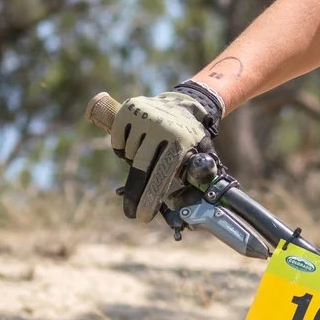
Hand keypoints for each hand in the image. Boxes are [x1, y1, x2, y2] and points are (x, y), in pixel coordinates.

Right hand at [108, 86, 219, 219]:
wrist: (183, 102)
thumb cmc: (191, 136)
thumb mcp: (202, 153)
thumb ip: (200, 177)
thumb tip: (194, 205)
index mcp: (180, 141)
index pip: (161, 175)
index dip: (150, 198)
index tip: (142, 217)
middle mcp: (161, 128)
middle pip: (141, 168)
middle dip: (135, 194)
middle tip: (131, 212)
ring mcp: (143, 117)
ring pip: (128, 156)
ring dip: (134, 163)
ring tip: (148, 155)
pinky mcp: (128, 110)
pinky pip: (118, 142)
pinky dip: (122, 149)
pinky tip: (136, 144)